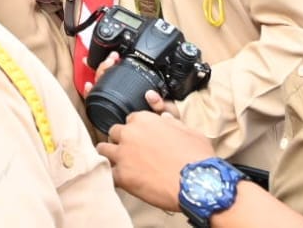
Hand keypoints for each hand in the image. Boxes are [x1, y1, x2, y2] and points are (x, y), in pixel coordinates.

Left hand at [97, 91, 215, 211]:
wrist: (199, 185)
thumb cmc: (198, 158)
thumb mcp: (190, 132)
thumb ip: (172, 122)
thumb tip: (164, 117)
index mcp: (144, 120)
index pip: (131, 120)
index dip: (136, 130)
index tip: (141, 139)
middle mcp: (129, 133)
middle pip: (115, 132)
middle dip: (121, 141)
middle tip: (130, 152)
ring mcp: (123, 154)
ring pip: (104, 149)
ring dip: (110, 155)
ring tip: (119, 164)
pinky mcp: (121, 175)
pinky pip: (108, 173)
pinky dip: (112, 176)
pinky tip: (120, 180)